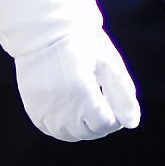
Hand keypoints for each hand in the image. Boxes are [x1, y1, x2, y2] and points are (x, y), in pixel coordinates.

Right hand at [15, 33, 140, 143]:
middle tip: (101, 99)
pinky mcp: (33, 110)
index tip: (113, 100)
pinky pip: (51, 130)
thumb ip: (123, 95)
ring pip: (70, 134)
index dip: (115, 116)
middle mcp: (61, 107)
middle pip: (89, 132)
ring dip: (83, 126)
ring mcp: (44, 111)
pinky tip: (69, 109)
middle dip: (101, 122)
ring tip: (86, 105)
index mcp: (81, 94)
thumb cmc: (80, 43)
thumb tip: (131, 123)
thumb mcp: (108, 63)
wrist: (45, 31)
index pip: (105, 124)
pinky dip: (63, 125)